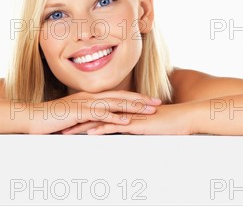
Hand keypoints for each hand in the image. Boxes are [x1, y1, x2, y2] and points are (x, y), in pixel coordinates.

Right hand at [24, 90, 161, 133]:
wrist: (34, 117)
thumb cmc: (52, 118)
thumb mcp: (74, 116)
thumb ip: (87, 116)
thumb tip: (98, 122)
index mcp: (90, 96)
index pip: (117, 95)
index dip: (135, 97)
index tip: (149, 100)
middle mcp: (90, 96)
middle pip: (121, 96)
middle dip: (141, 99)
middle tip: (158, 102)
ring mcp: (85, 103)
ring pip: (115, 103)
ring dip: (134, 106)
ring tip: (149, 110)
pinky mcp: (80, 112)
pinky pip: (101, 114)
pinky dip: (115, 117)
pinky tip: (127, 120)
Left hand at [62, 102, 197, 134]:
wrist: (183, 119)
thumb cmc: (167, 123)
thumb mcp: (145, 124)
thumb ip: (134, 125)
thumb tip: (124, 129)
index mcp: (123, 109)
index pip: (98, 111)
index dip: (82, 115)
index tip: (67, 120)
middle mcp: (122, 110)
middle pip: (93, 114)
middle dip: (76, 120)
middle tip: (59, 125)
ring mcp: (128, 115)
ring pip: (100, 119)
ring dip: (82, 126)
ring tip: (67, 132)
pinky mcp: (134, 123)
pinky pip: (114, 126)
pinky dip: (100, 129)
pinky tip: (89, 133)